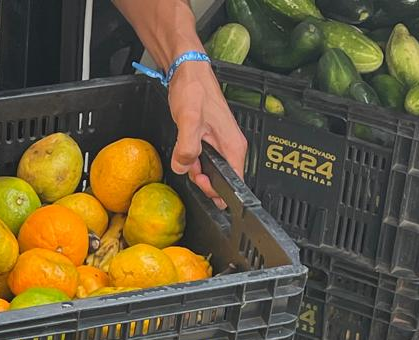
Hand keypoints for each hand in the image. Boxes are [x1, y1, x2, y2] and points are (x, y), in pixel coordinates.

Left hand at [166, 60, 247, 202]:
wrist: (188, 71)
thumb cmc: (193, 89)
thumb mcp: (188, 120)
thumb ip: (186, 147)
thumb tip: (183, 167)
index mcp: (233, 146)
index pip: (235, 183)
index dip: (216, 189)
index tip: (199, 179)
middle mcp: (230, 147)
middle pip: (221, 180)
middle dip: (202, 179)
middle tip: (188, 165)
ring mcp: (220, 144)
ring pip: (210, 172)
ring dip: (194, 169)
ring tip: (185, 153)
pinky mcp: (210, 141)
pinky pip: (203, 161)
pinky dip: (191, 160)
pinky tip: (185, 148)